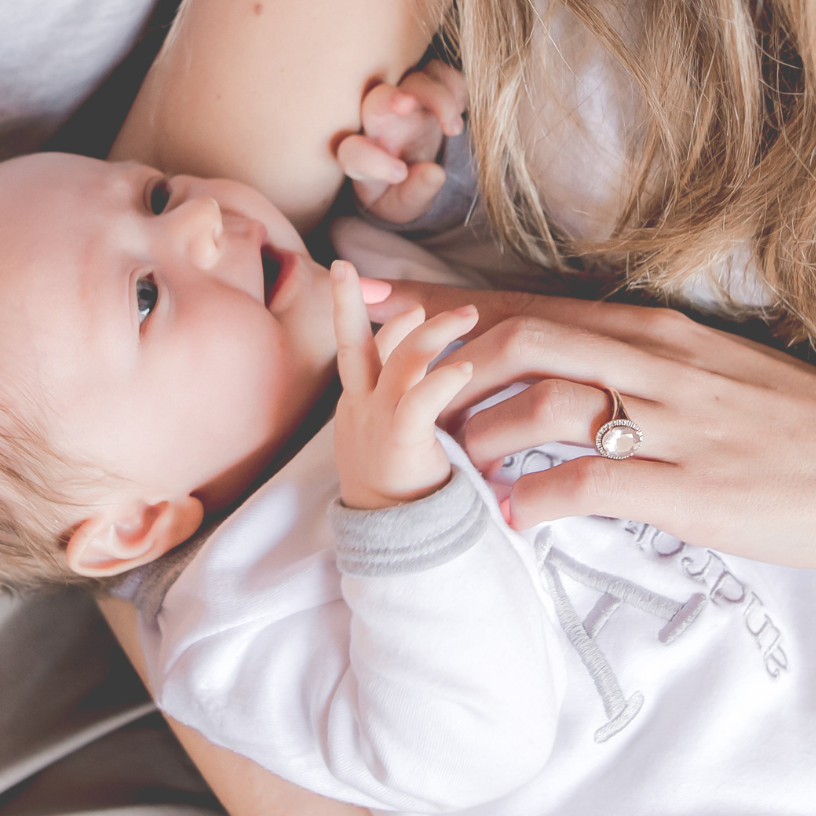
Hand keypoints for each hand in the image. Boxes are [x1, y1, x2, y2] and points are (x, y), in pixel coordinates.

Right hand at [331, 262, 476, 509]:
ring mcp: (373, 424)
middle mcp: (358, 410)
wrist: (395, 543)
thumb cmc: (407, 491)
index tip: (393, 294)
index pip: (362, 350)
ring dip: (432, 333)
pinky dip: (442, 378)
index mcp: (358, 406)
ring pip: (398, 363)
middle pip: (351, 344)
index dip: (375, 319)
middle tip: (363, 273)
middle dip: (348, 303)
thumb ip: (410, 401)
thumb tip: (438, 369)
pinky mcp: (398, 444)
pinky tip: (465, 365)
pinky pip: (417, 402)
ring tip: (467, 316)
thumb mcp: (401, 437)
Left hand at [336, 60, 466, 225]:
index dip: (373, 160)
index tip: (399, 173)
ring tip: (454, 129)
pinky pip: (438, 73)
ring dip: (436, 96)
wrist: (410, 174)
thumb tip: (435, 173)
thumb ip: (415, 193)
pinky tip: (460, 108)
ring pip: (414, 80)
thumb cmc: (398, 192)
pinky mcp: (427, 90)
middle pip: (377, 99)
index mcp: (360, 157)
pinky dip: (452, 84)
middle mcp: (377, 123)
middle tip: (406, 105)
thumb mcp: (403, 207)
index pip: (354, 153)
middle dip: (390, 98)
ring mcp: (403, 101)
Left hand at [365, 284, 815, 590]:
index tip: (377, 303)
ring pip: (540, 398)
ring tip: (434, 461)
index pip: (530, 302)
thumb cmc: (810, 430)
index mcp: (657, 329)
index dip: (446, 304)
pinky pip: (590, 480)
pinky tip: (505, 521)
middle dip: (434, 350)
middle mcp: (655, 359)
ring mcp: (674, 420)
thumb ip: (641, 368)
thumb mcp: (717, 375)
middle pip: (516, 333)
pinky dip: (534, 500)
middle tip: (373, 372)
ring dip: (474, 429)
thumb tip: (566, 375)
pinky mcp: (693, 486)